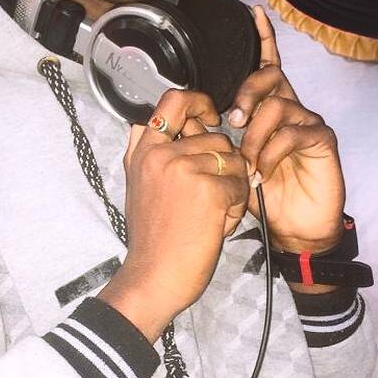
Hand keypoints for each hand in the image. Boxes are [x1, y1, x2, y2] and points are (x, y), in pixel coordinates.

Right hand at [99, 89, 249, 340]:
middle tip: (211, 197)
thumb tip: (148, 123)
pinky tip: (218, 225)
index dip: (199, 101)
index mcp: (144, 151)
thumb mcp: (136, 187)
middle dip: (225, 166)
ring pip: (234, 161)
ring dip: (232, 188)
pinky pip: (241, 184)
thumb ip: (144, 153)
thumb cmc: (151, 240)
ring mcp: (184, 169)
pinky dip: (236, 206)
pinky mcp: (209, 189)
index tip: (211, 118)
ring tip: (213, 214)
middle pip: (216, 137)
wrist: (153, 277)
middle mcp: (161, 153)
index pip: (174, 100)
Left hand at [228, 6, 344, 254]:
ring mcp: (308, 122)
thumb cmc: (261, 196)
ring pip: (279, 106)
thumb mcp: (227, 165)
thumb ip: (208, 139)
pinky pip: (295, 132)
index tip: (252, 12)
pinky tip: (263, 173)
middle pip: (269, 77)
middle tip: (232, 120)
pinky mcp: (322, 140)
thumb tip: (182, 119)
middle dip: (247, 92)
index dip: (262, 39)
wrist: (292, 230)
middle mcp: (289, 108)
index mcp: (266, 108)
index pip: (264, 66)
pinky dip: (272, 153)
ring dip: (256, 136)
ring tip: (248, 164)